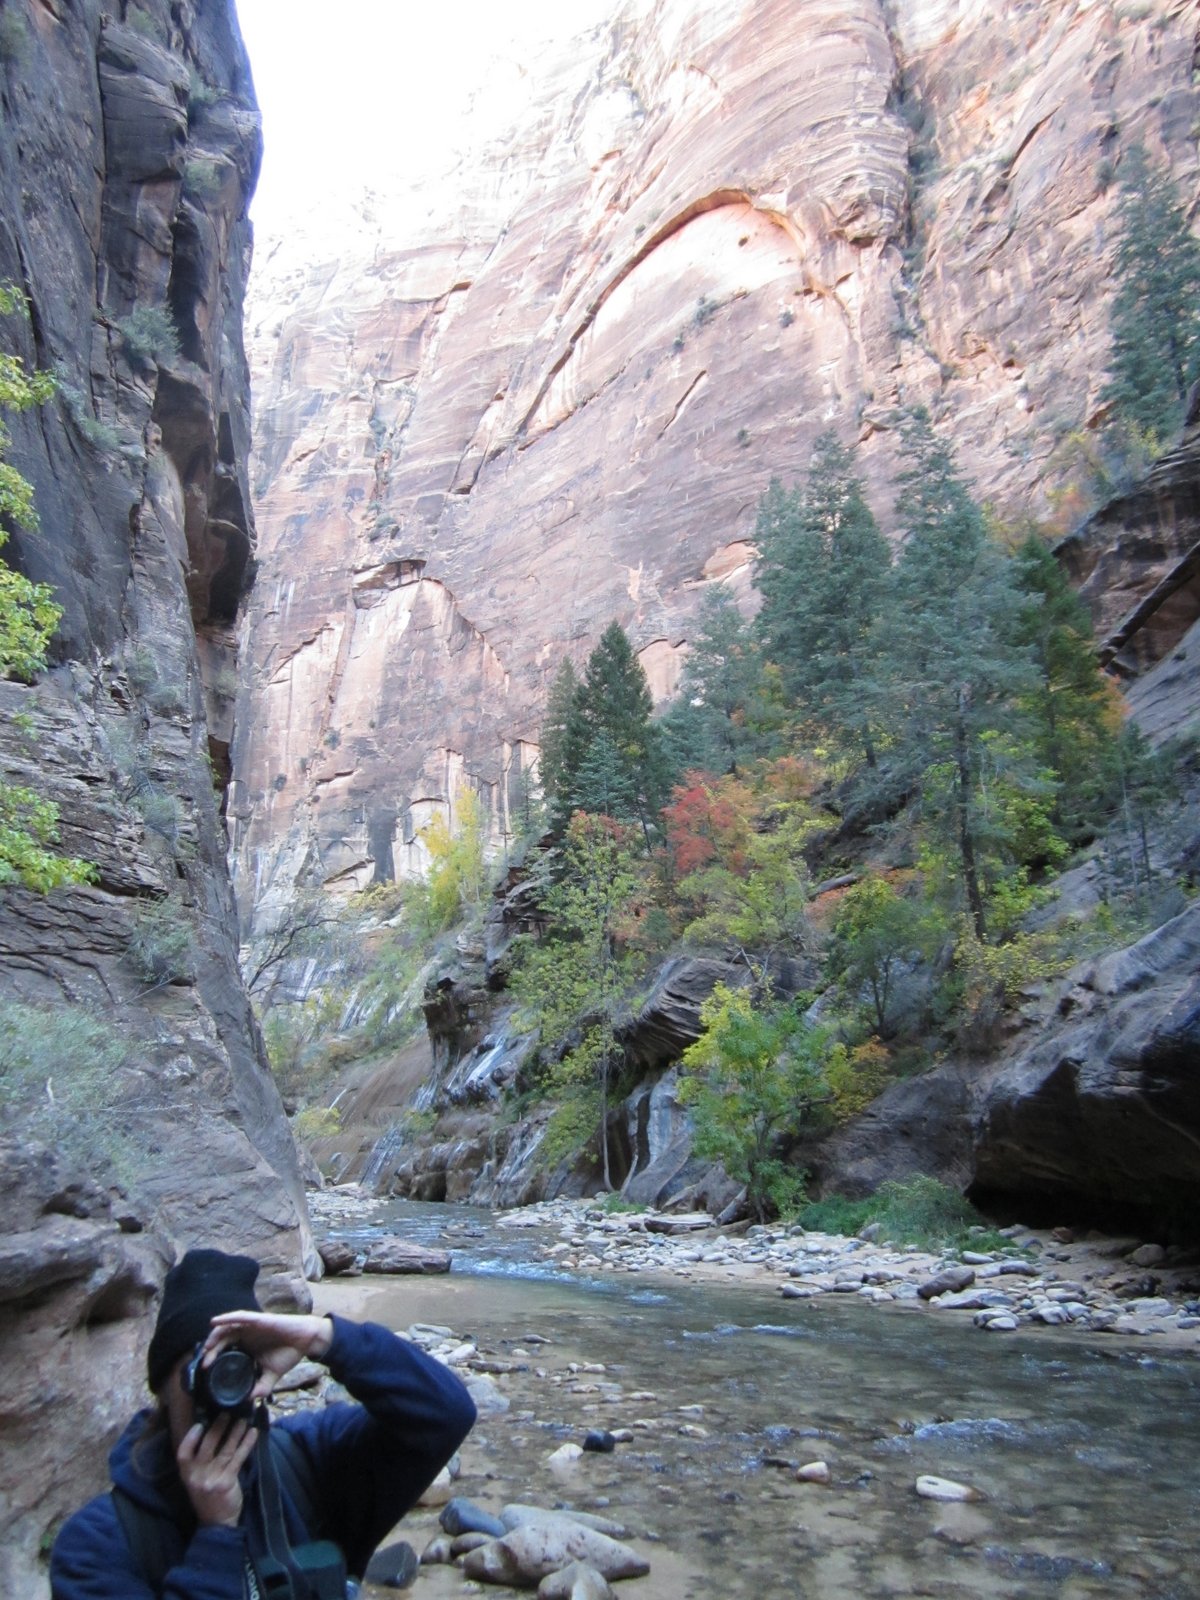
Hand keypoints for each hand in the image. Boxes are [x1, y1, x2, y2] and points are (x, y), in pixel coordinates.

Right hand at [176, 1414, 257, 1527]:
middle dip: (218, 1427)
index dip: (190, 1437)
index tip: (199, 1424)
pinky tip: (253, 1433)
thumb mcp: (196, 1482)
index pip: (183, 1453)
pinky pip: (238, 1458)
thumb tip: (211, 1433)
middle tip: (227, 1413)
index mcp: (187, 1475)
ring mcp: (212, 1479)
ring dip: (235, 1432)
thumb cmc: (208, 1498)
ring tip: (243, 1419)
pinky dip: (247, 1443)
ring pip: (225, 1449)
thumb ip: (200, 1463)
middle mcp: (197, 1476)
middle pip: (207, 1446)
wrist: (217, 1524)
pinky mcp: (227, 1482)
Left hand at [202, 1310, 334, 1399]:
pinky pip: (240, 1317)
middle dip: (211, 1349)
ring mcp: (251, 1326)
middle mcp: (246, 1334)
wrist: (306, 1342)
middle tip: (204, 1362)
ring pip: (228, 1326)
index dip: (213, 1356)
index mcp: (247, 1345)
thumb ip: (261, 1387)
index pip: (225, 1349)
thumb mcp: (271, 1375)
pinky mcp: (259, 1319)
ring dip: (215, 1334)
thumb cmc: (288, 1354)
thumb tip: (251, 1401)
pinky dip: (227, 1318)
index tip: (206, 1369)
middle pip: (222, 1338)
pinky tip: (216, 1322)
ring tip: (207, 1346)